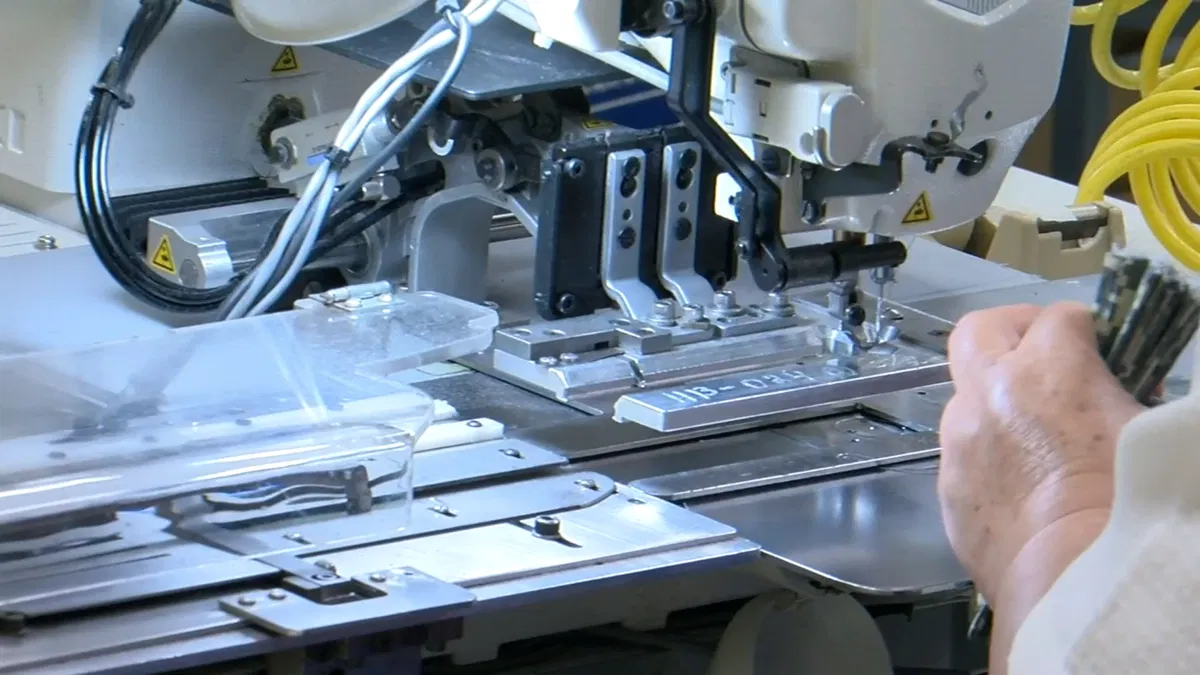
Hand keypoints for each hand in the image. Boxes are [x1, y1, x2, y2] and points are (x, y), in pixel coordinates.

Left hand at [938, 302, 1142, 602]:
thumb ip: (1124, 398)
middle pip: (980, 330)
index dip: (1085, 329)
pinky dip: (987, 457)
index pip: (1060, 317)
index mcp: (1047, 371)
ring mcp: (959, 443)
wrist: (1077, 583)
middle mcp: (989, 396)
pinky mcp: (947, 490)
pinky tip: (1020, 486)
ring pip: (965, 398)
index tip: (1101, 350)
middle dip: (1013, 333)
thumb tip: (1118, 397)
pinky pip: (962, 456)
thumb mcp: (1149, 433)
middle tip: (1045, 356)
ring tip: (1037, 437)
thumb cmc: (1129, 507)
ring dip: (997, 404)